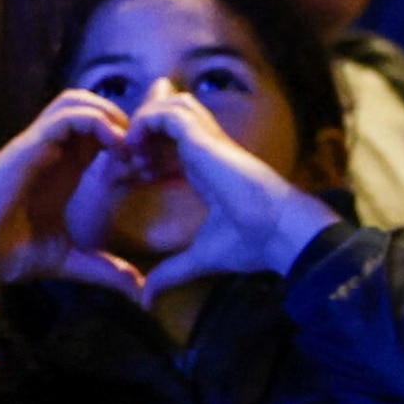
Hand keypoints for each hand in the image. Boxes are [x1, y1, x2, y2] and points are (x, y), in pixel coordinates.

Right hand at [0, 91, 145, 306]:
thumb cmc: (6, 252)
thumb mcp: (68, 261)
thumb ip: (103, 269)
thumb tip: (138, 289)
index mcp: (64, 171)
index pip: (101, 135)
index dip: (129, 145)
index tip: (146, 173)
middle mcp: (54, 152)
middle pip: (92, 107)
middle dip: (123, 122)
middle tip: (141, 156)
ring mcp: (41, 144)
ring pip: (78, 101)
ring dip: (109, 115)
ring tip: (126, 148)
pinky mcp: (31, 145)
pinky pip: (67, 115)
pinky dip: (96, 121)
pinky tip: (113, 148)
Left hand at [125, 82, 336, 292]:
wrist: (278, 231)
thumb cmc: (252, 242)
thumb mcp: (200, 258)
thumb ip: (171, 272)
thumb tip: (147, 300)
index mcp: (206, 169)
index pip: (172, 142)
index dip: (146, 152)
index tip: (131, 176)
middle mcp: (207, 148)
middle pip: (171, 112)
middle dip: (142, 128)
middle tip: (124, 158)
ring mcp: (207, 139)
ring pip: (170, 104)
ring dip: (143, 121)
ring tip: (129, 149)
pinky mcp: (205, 138)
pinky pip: (167, 113)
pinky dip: (145, 122)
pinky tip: (134, 147)